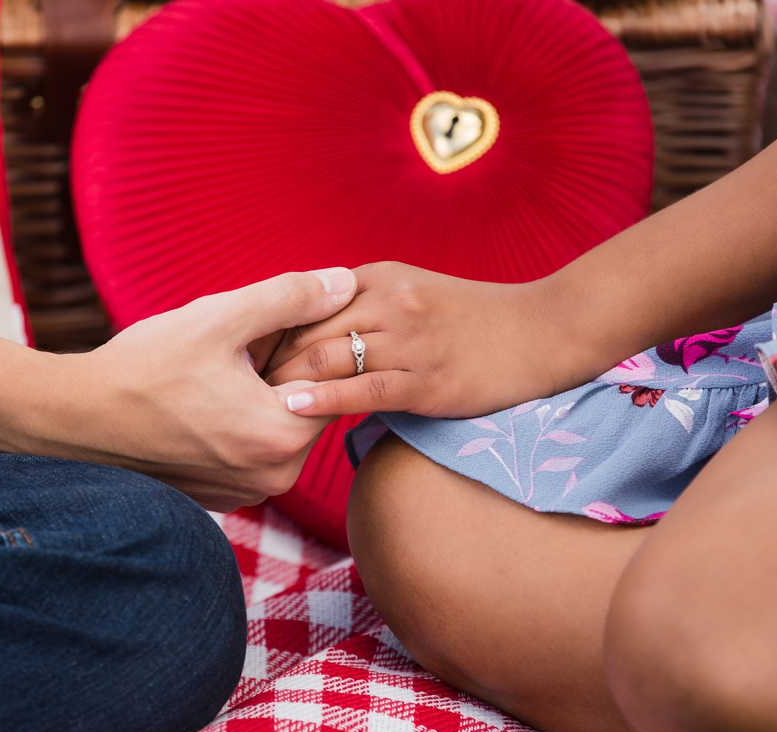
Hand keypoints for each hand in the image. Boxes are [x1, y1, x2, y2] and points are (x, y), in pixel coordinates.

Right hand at [23, 268, 356, 510]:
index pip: (335, 380)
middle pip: (309, 407)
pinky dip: (241, 424)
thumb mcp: (220, 318)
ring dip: (264, 397)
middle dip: (285, 371)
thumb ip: (290, 297)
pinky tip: (202, 403)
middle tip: (235, 351)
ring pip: (280, 428)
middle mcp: (274, 478)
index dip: (307, 343)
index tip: (263, 332)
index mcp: (282, 436)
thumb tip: (347, 283)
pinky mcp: (225, 498)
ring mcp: (248, 494)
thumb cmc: (144, 367)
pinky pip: (253, 451)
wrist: (77, 420)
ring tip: (215, 376)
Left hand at [264, 261, 566, 419]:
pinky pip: (364, 388)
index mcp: (377, 277)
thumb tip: (311, 334)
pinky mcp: (426, 379)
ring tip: (252, 409)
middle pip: (304, 331)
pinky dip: (323, 399)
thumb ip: (364, 306)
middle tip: (232, 392)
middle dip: (264, 364)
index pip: (301, 303)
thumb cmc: (476, 318)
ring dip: (283, 385)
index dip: (265, 333)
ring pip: (326, 358)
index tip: (239, 361)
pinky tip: (294, 408)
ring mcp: (408, 340)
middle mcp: (387, 301)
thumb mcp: (413, 291)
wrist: (545, 329)